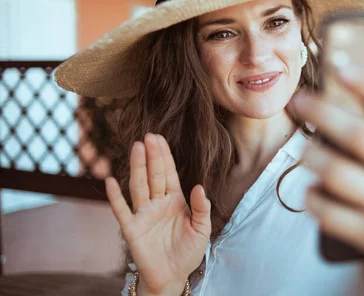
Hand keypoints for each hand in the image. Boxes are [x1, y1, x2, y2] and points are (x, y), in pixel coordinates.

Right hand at [105, 133, 210, 295]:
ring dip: (138, 167)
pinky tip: (111, 181)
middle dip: (152, 156)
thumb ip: (202, 208)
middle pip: (154, 175)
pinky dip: (115, 197)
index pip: (169, 173)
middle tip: (149, 136)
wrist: (173, 277)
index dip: (164, 156)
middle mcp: (158, 203)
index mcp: (175, 200)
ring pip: (139, 186)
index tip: (159, 138)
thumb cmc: (188, 251)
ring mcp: (143, 214)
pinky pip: (122, 210)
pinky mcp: (132, 229)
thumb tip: (199, 186)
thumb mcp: (202, 229)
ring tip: (137, 148)